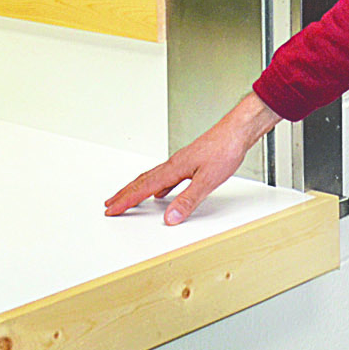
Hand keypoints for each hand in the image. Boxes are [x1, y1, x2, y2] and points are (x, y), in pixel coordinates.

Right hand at [104, 92, 282, 224]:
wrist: (238, 131)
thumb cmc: (225, 149)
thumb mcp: (207, 180)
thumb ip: (188, 200)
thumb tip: (170, 218)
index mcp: (174, 168)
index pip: (144, 188)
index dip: (126, 200)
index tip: (112, 209)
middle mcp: (174, 164)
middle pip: (143, 181)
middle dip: (124, 194)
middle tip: (110, 204)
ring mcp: (182, 162)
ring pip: (153, 178)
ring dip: (137, 189)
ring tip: (127, 197)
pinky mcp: (191, 162)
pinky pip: (167, 177)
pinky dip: (158, 186)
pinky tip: (162, 191)